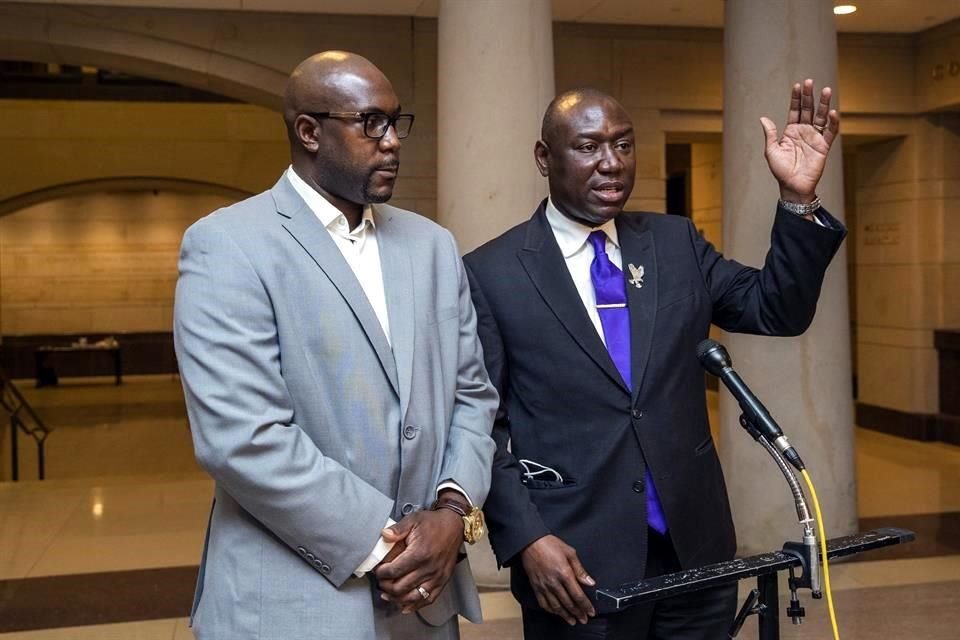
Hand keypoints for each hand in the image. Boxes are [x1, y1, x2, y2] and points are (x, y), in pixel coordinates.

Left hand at [373, 509, 462, 613]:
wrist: (454, 525)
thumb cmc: (432, 523)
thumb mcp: (413, 520)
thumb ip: (397, 529)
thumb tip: (383, 535)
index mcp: (419, 553)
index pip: (394, 571)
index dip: (381, 573)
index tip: (377, 570)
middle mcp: (428, 568)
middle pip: (400, 588)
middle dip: (386, 586)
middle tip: (381, 581)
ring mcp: (437, 577)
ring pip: (412, 598)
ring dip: (397, 599)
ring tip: (388, 594)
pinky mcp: (443, 581)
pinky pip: (428, 599)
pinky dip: (414, 606)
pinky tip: (404, 605)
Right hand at [520, 535, 595, 624]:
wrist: (530, 542)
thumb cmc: (549, 544)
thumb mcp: (570, 552)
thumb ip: (580, 569)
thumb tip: (590, 582)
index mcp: (564, 573)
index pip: (578, 595)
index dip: (585, 606)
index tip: (591, 612)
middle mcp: (554, 582)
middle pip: (568, 603)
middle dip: (578, 613)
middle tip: (584, 619)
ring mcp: (544, 586)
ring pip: (556, 606)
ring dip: (565, 615)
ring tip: (572, 621)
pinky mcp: (535, 587)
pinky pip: (543, 603)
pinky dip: (551, 610)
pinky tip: (556, 612)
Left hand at [760, 78, 839, 202]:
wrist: (792, 186)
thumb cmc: (780, 170)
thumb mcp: (771, 151)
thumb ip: (770, 134)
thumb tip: (763, 118)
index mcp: (790, 131)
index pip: (795, 110)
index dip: (796, 98)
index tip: (798, 85)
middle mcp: (803, 131)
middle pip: (808, 110)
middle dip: (809, 96)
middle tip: (810, 82)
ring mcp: (814, 138)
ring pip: (821, 117)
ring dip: (823, 104)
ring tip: (826, 90)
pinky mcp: (824, 146)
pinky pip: (830, 132)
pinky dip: (833, 122)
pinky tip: (832, 112)